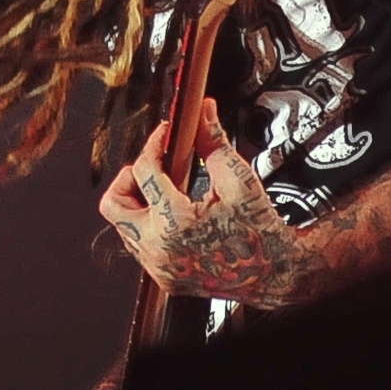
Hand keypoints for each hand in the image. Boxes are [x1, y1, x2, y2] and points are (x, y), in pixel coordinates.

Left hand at [98, 105, 310, 308]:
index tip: (166, 134)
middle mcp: (160, 249)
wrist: (276, 272)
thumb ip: (213, 142)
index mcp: (176, 224)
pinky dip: (149, 224)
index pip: (144, 169)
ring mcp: (159, 266)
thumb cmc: (261, 230)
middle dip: (130, 178)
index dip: (155, 143)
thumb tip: (203, 112)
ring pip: (123, 225)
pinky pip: (139, 244)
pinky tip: (173, 212)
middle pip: (114, 202)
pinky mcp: (164, 277)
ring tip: (167, 189)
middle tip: (154, 166)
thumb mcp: (239, 180)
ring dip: (139, 201)